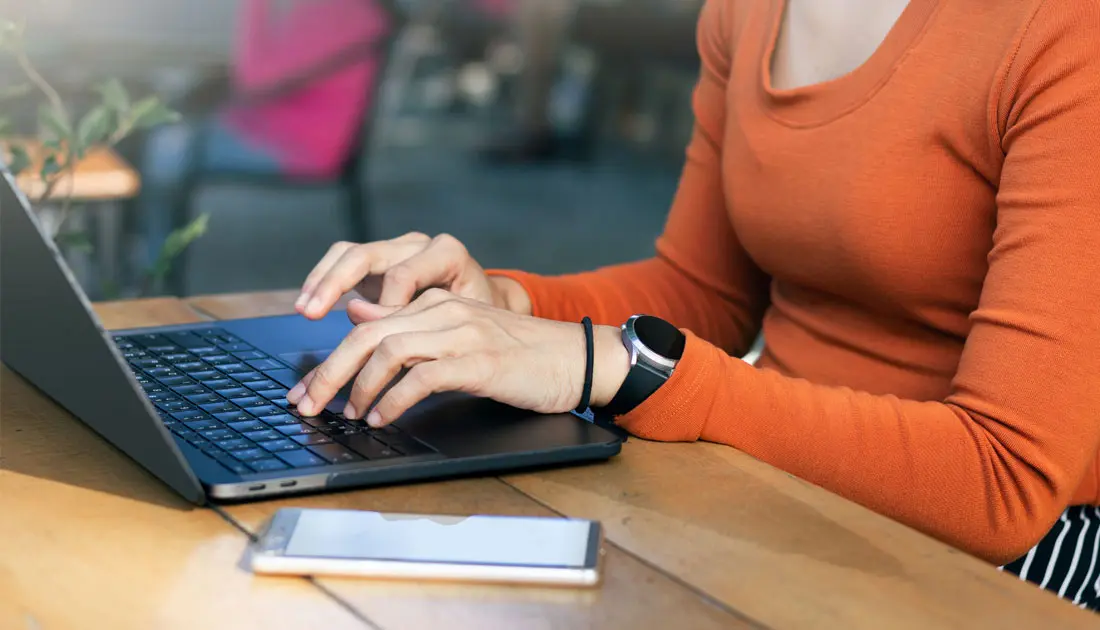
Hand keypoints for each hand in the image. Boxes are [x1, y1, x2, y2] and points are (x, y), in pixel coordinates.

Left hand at [285, 289, 629, 427]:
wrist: (577, 358)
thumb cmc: (521, 357)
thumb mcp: (462, 338)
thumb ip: (414, 332)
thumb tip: (359, 320)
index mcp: (437, 303)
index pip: (367, 326)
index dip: (329, 360)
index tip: (306, 392)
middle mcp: (445, 311)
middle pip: (367, 335)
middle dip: (327, 372)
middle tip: (306, 406)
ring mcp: (462, 333)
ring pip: (388, 351)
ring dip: (357, 386)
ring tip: (346, 415)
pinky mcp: (479, 360)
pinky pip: (423, 376)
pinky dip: (395, 399)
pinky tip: (383, 417)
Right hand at [295, 232, 530, 319]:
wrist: (487, 306)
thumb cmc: (481, 316)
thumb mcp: (462, 320)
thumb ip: (418, 318)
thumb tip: (356, 312)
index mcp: (446, 254)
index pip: (404, 275)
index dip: (387, 307)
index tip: (380, 336)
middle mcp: (417, 245)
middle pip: (366, 254)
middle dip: (335, 283)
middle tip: (312, 311)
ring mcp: (395, 250)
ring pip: (347, 253)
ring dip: (322, 280)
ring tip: (305, 308)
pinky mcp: (378, 263)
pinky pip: (342, 263)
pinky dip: (323, 281)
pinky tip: (308, 302)